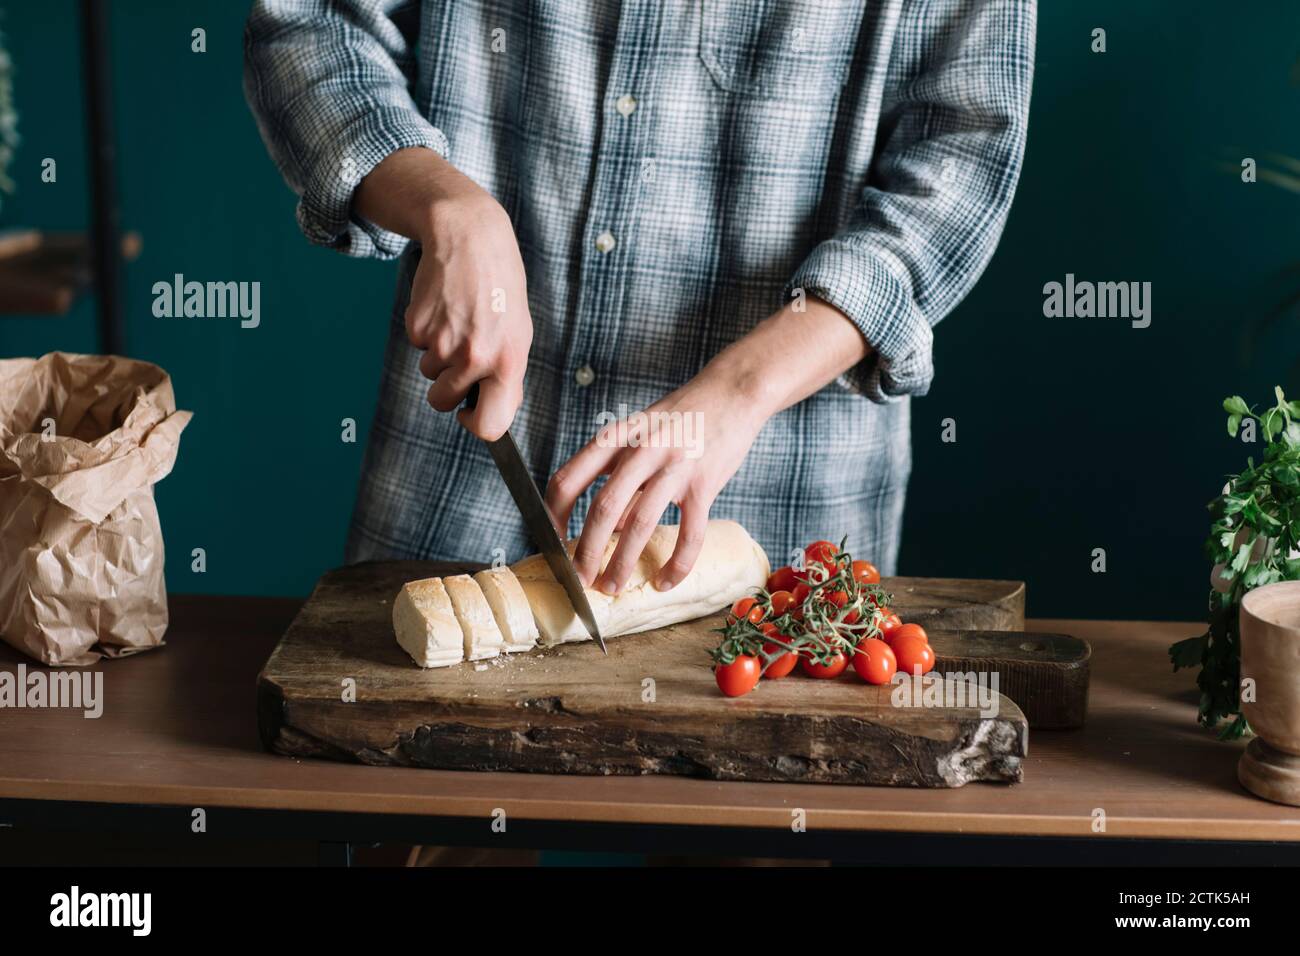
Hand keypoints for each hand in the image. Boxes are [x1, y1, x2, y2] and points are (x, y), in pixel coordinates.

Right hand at [354, 148, 531, 439]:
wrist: (470, 238)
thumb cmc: (499, 286)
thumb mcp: (519, 332)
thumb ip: (507, 374)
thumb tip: (494, 412)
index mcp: (508, 363)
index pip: (490, 426)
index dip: (475, 425)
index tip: (470, 413)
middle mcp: (475, 357)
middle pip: (443, 402)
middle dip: (447, 387)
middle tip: (461, 354)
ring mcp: (443, 342)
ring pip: (428, 373)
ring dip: (438, 354)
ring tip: (458, 320)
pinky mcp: (417, 325)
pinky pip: (416, 345)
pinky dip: (425, 331)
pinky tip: (443, 307)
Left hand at [545, 296, 871, 592]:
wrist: (734, 391)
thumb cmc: (683, 415)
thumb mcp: (639, 434)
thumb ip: (620, 475)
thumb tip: (606, 528)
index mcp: (616, 437)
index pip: (568, 479)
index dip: (553, 516)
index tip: (553, 542)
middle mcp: (640, 451)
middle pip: (601, 509)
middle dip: (585, 552)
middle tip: (580, 580)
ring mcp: (674, 467)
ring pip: (639, 524)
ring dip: (621, 563)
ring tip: (611, 586)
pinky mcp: (705, 484)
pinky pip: (688, 534)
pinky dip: (676, 564)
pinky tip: (666, 581)